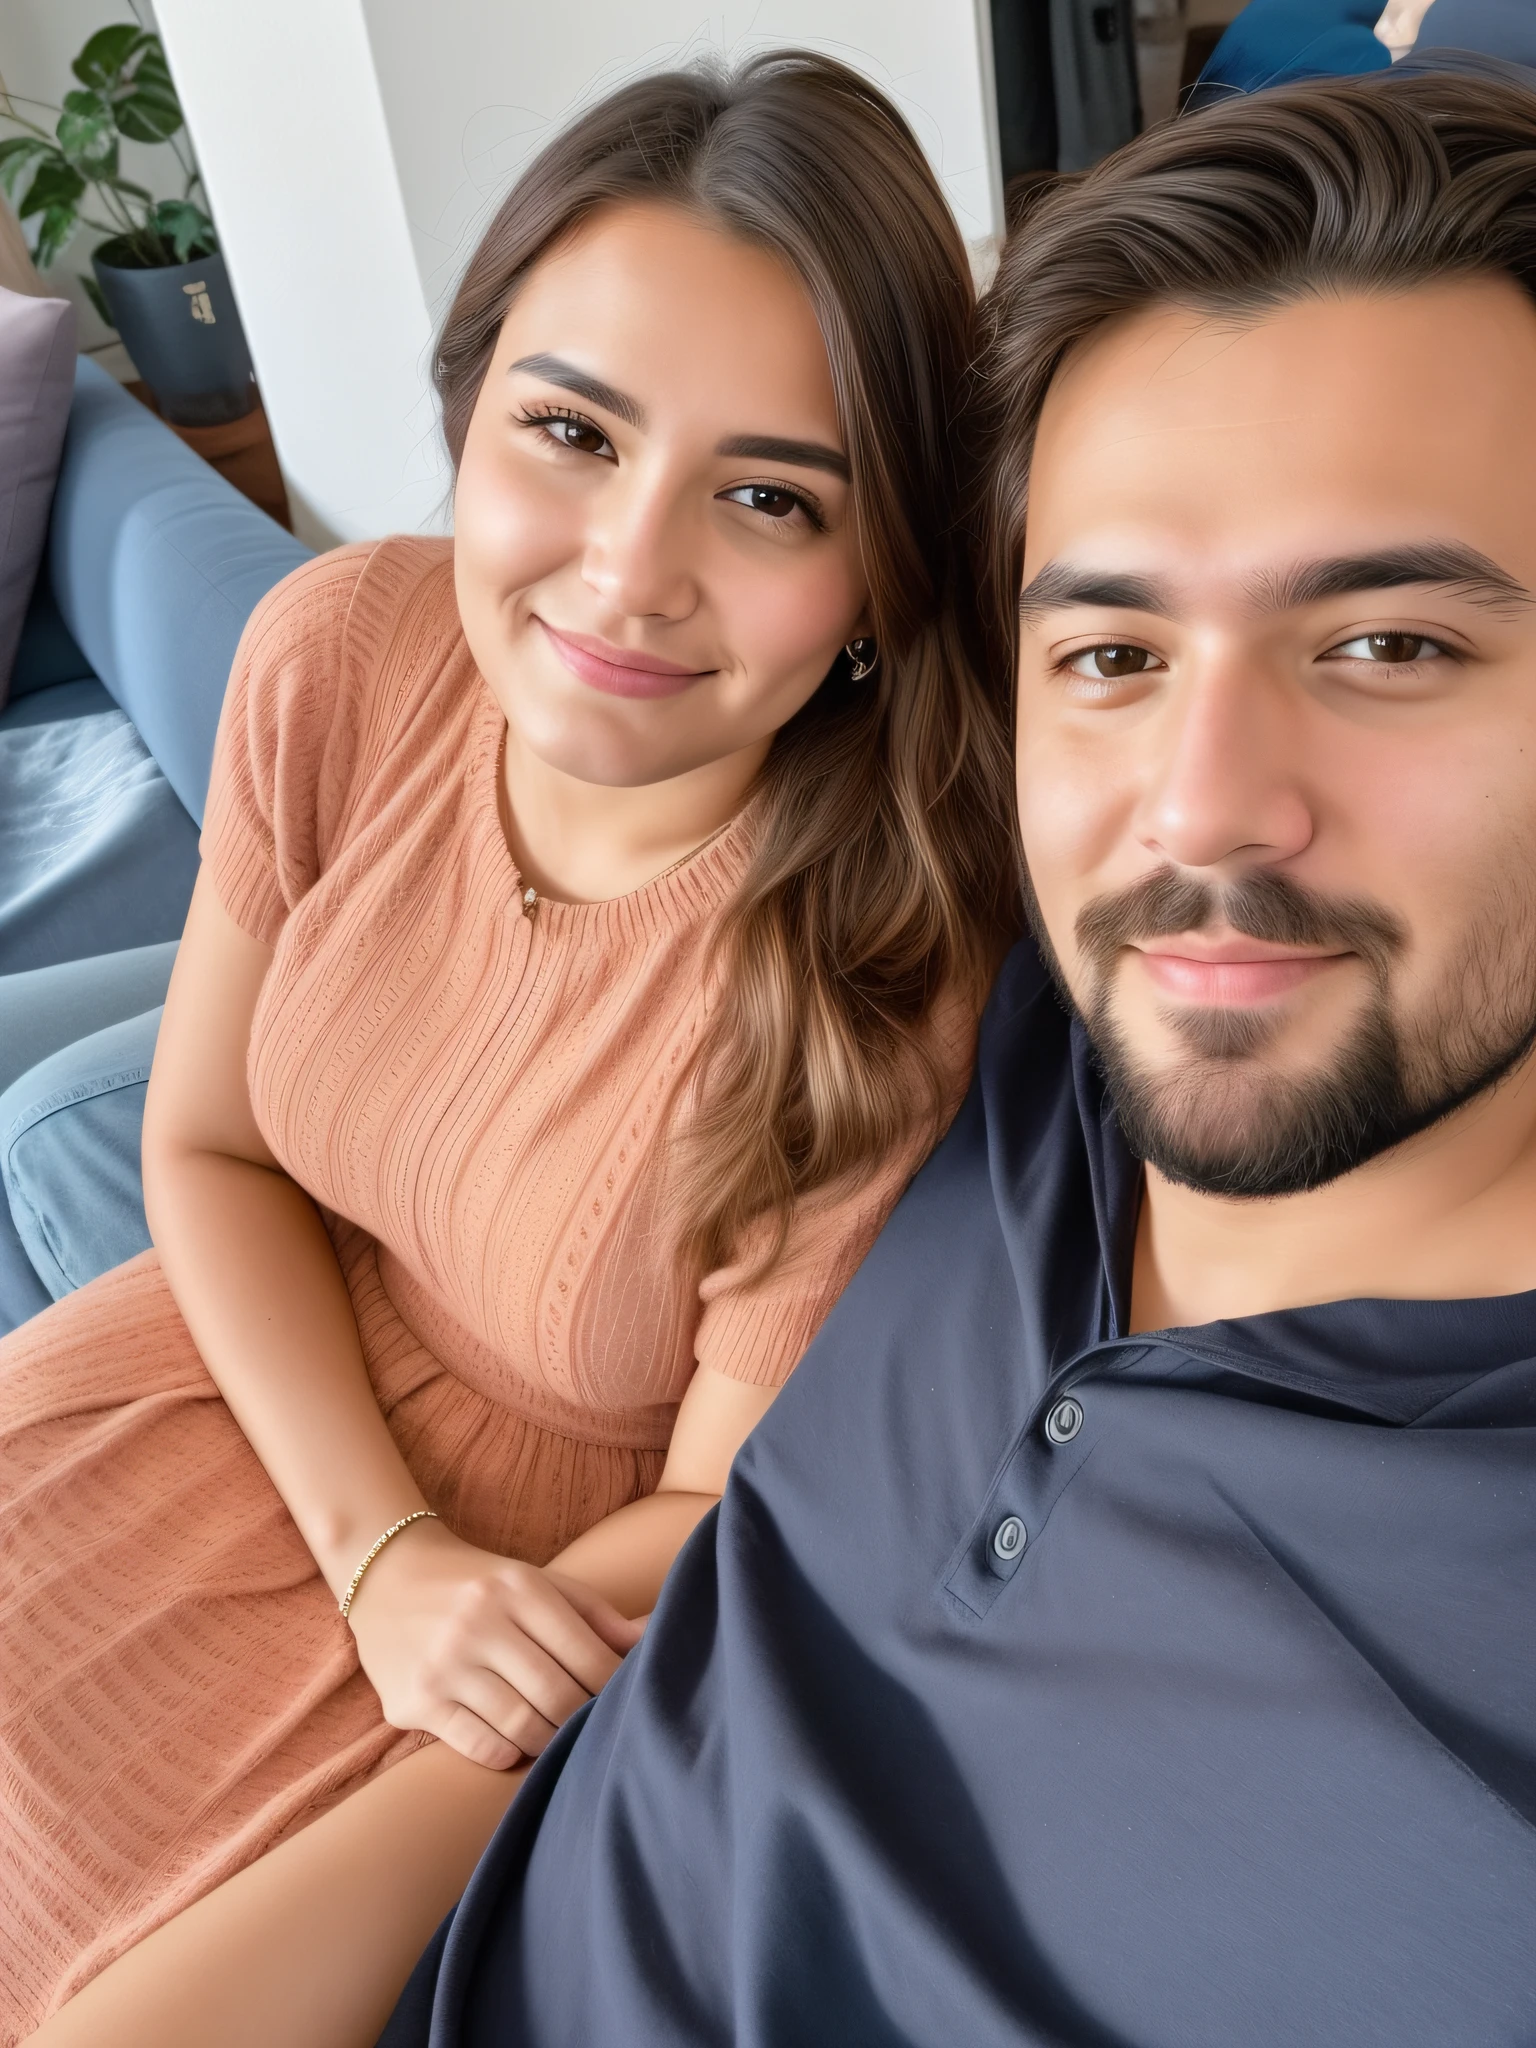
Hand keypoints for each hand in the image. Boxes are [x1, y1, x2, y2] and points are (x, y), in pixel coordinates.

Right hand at [344, 1518, 643, 1768]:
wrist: (387, 1575)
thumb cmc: (479, 1584)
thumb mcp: (536, 1582)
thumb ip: (594, 1614)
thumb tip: (651, 1639)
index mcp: (517, 1588)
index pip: (586, 1652)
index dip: (614, 1686)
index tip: (626, 1703)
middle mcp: (479, 1622)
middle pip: (557, 1694)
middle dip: (584, 1719)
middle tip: (595, 1731)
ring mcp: (443, 1663)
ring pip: (520, 1726)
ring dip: (550, 1741)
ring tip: (559, 1739)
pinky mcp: (413, 1700)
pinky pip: (477, 1744)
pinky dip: (506, 1751)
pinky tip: (515, 1741)